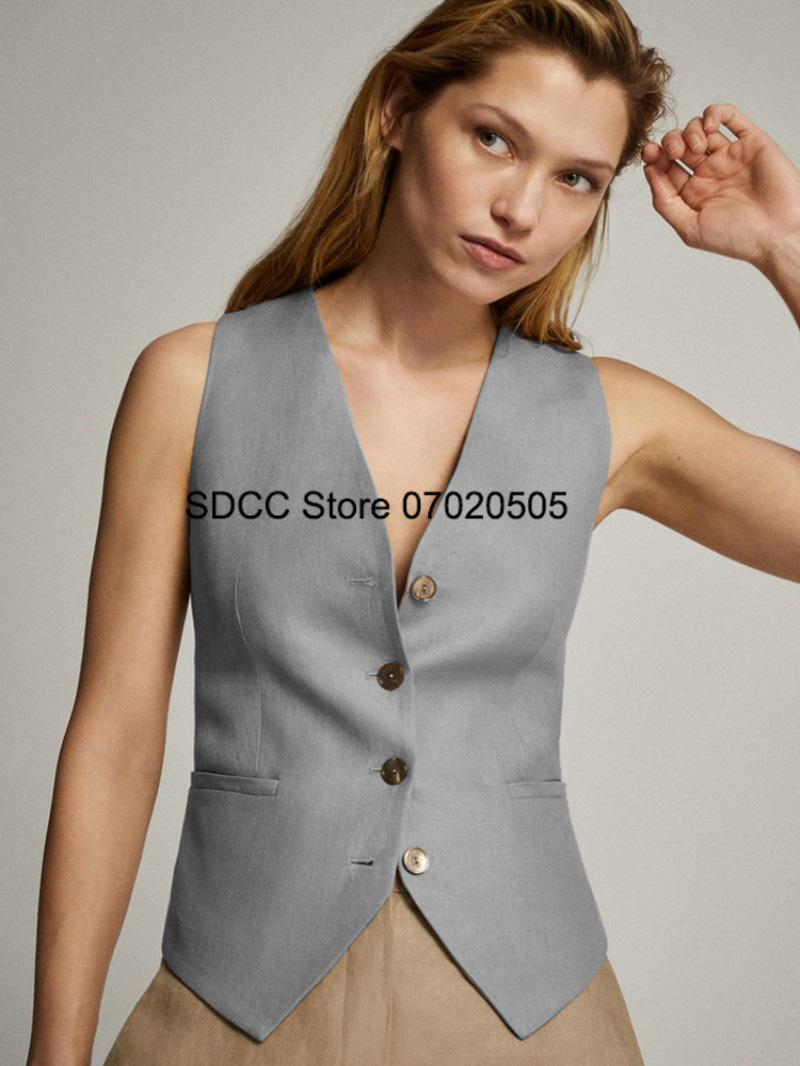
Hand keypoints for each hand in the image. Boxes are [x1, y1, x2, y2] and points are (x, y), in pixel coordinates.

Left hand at [641, 103, 799, 270]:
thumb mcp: (691, 228)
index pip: (665, 167)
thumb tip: (649, 172)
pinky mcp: (751, 142)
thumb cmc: (738, 238)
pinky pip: (730, 117)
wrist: (778, 233)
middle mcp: (710, 173)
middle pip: (679, 144)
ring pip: (700, 128)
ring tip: (697, 148)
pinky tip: (709, 125)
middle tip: (674, 152)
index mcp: (693, 193)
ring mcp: (729, 156)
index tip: (649, 154)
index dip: (654, 157)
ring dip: (690, 130)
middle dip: (670, 142)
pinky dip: (715, 113)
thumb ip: (666, 202)